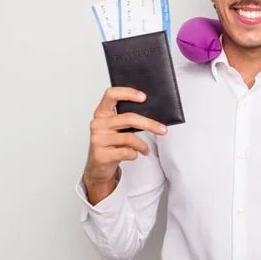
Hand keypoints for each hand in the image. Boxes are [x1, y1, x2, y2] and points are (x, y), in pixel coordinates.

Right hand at [83, 87, 167, 203]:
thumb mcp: (116, 128)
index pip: (111, 95)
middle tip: (162, 129)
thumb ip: (127, 119)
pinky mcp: (101, 155)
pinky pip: (126, 152)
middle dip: (149, 124)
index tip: (143, 97)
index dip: (128, 93)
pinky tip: (134, 154)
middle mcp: (98, 124)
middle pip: (128, 118)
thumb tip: (152, 112)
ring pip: (130, 138)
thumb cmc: (111, 143)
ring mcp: (98, 140)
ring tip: (146, 149)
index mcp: (101, 113)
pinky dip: (135, 154)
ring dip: (142, 145)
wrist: (98, 166)